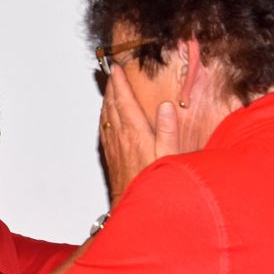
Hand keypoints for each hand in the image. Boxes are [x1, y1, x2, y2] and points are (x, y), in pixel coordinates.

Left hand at [100, 65, 179, 203]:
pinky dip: (105, 116)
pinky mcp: (111, 155)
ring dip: (107, 100)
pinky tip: (106, 115)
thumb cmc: (153, 181)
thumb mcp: (169, 156)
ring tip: (109, 88)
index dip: (120, 84)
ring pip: (106, 116)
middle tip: (111, 73)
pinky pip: (104, 129)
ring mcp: (113, 146)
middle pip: (112, 105)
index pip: (125, 102)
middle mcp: (121, 137)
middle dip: (112, 87)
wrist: (132, 204)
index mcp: (135, 133)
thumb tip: (165, 106)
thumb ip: (168, 130)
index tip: (117, 69)